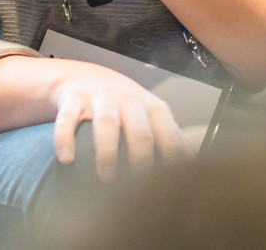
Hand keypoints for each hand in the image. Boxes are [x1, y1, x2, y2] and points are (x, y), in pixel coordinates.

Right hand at [49, 61, 190, 181]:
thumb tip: (199, 171)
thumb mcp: (152, 118)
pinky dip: (66, 138)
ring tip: (106, 177)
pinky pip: (68, 118)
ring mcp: (99, 97)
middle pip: (139, 129)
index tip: (171, 186)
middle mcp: (128, 99)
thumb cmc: (127, 108)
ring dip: (107, 151)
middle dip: (140, 158)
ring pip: (106, 122)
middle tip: (138, 187)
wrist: (89, 77)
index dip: (171, 161)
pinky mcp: (73, 98)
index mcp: (152, 108)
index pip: (168, 135)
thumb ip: (172, 140)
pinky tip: (66, 159)